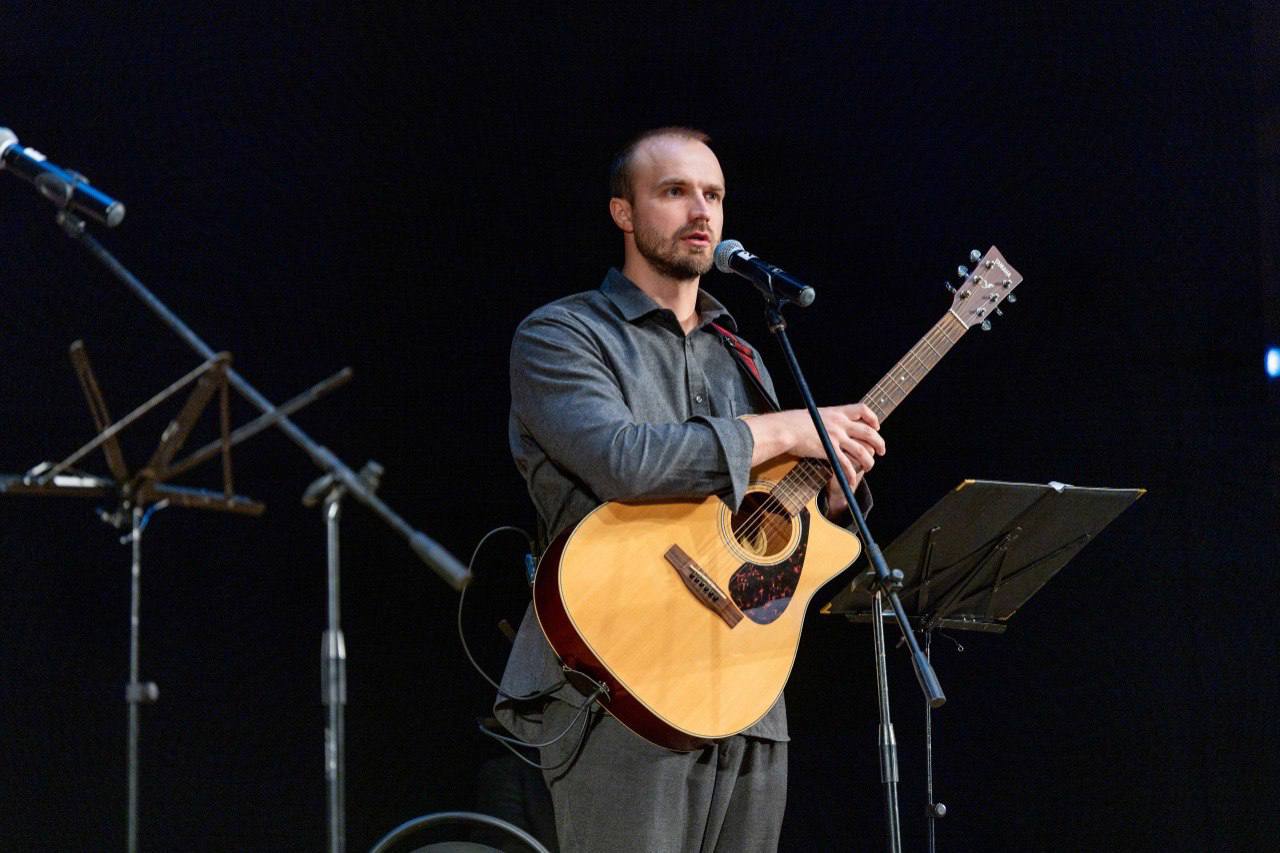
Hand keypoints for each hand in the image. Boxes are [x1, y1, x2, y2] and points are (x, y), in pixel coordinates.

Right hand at [746, 402, 885, 490]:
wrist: (784, 429)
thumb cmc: (793, 422)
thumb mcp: (814, 414)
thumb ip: (825, 419)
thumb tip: (827, 423)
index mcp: (837, 412)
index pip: (862, 409)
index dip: (873, 418)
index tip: (876, 426)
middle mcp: (840, 423)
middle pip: (868, 432)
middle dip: (879, 442)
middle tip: (882, 450)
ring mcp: (836, 437)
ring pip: (862, 450)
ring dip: (869, 460)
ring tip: (870, 466)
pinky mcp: (829, 450)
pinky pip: (846, 464)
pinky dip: (851, 474)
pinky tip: (852, 480)